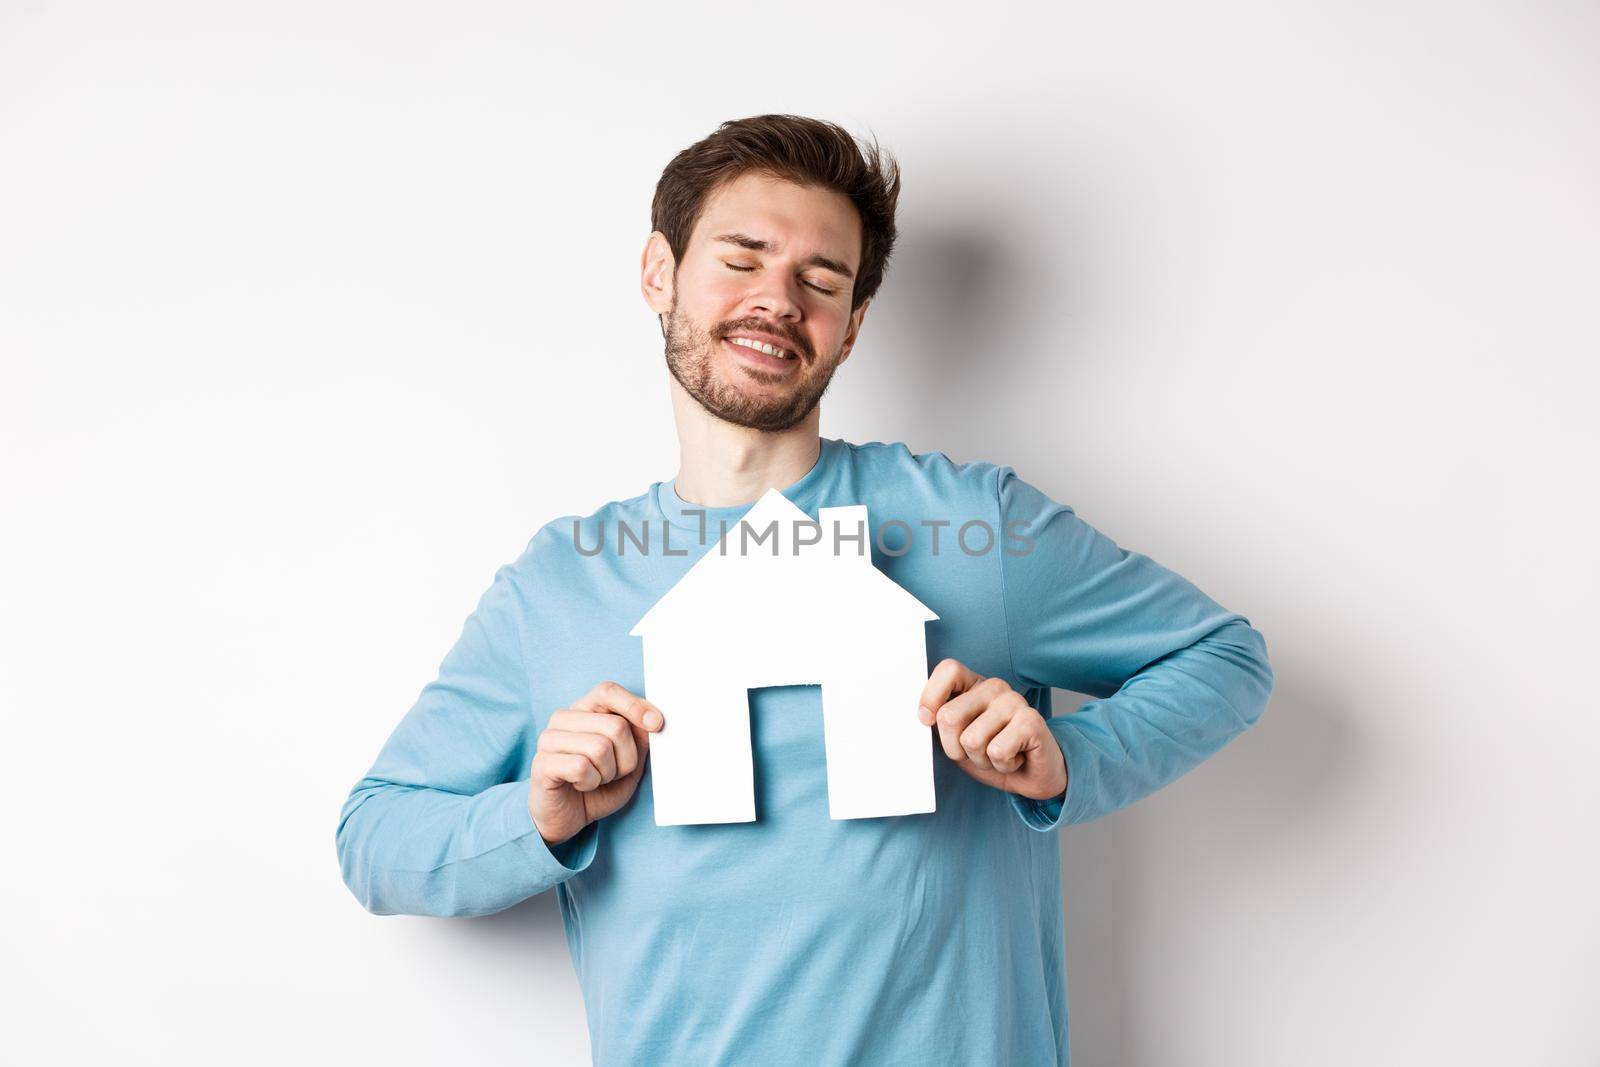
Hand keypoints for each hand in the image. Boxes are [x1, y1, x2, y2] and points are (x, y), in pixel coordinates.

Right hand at [530, 681, 664, 845]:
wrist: (567, 818)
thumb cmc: (598, 787)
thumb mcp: (629, 762)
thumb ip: (639, 739)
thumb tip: (653, 720)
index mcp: (584, 710)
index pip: (608, 691)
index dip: (635, 706)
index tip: (657, 724)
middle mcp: (564, 718)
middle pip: (615, 726)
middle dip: (627, 758)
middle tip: (615, 773)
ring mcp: (549, 739)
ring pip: (600, 747)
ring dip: (608, 773)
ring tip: (597, 779)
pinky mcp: (542, 764)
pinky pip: (581, 767)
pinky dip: (591, 782)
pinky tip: (581, 785)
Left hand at [918, 658, 1066, 801]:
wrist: (1033, 777)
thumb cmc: (992, 755)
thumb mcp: (956, 740)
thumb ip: (939, 724)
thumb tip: (920, 716)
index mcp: (973, 685)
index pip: (948, 670)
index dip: (930, 697)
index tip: (927, 720)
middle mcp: (993, 687)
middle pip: (949, 716)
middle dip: (955, 748)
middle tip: (977, 751)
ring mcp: (1014, 701)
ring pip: (971, 740)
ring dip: (982, 760)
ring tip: (999, 755)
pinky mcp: (1031, 720)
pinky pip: (997, 751)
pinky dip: (1002, 765)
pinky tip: (1016, 758)